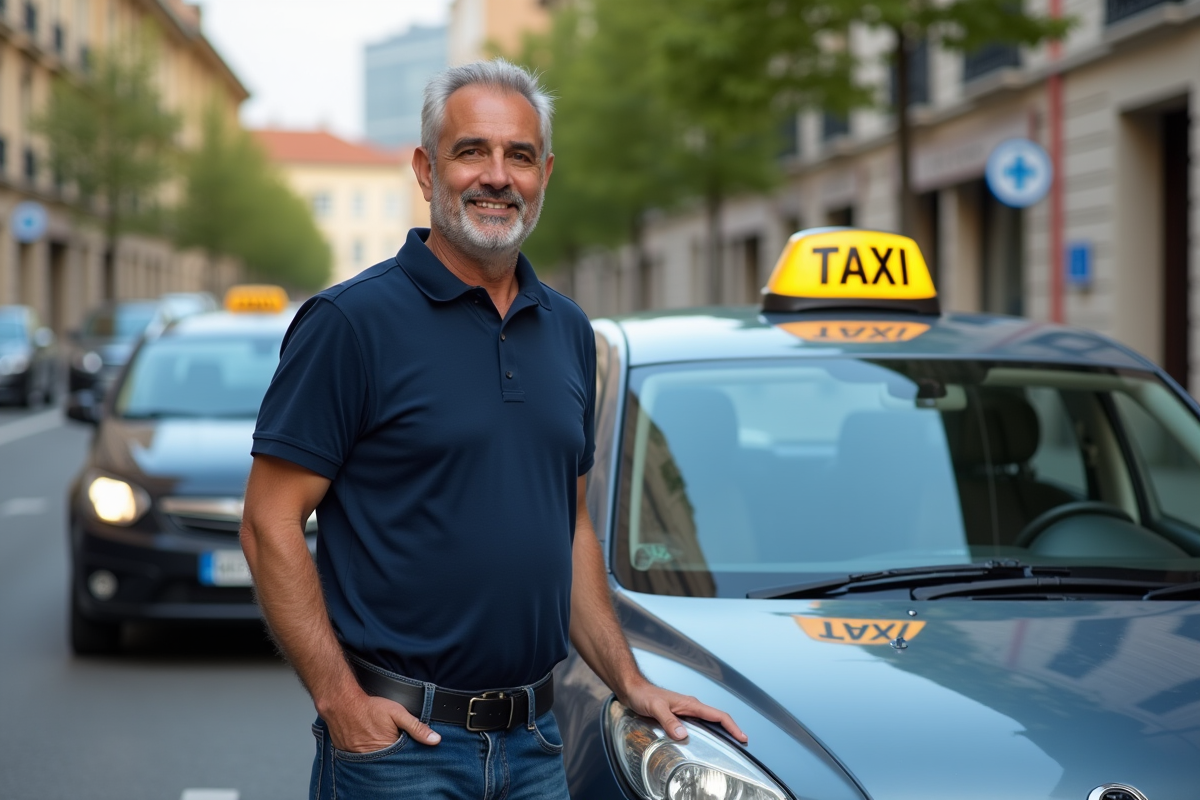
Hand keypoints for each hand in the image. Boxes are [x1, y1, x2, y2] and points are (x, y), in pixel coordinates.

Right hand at [323, 691, 441, 752]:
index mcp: (388, 749)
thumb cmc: (370, 707)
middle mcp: (373, 757)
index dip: (406, 751)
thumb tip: (435, 740)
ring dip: (378, 753)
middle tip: (388, 736)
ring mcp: (359, 758)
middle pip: (389, 761)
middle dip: (392, 753)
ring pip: (375, 761)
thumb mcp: (398, 713)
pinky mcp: (348, 755)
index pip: (403, 758)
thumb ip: (417, 727)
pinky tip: (366, 740)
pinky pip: (360, 759)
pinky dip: (365, 752)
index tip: (403, 741)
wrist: (342, 703)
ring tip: (376, 737)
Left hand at [620, 679, 747, 743]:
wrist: (633, 690)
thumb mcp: (655, 708)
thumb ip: (668, 720)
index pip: (718, 715)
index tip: (742, 737)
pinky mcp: (679, 715)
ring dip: (721, 730)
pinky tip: (706, 740)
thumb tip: (682, 734)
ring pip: (709, 721)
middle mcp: (691, 706)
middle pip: (718, 718)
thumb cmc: (643, 695)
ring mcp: (686, 711)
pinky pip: (699, 724)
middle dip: (731, 730)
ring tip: (729, 743)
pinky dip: (708, 732)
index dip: (732, 726)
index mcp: (691, 704)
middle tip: (741, 743)